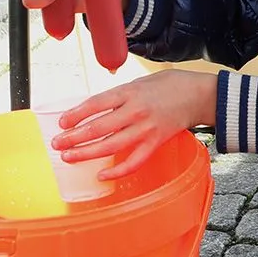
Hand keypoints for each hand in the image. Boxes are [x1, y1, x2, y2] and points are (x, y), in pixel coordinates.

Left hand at [49, 69, 217, 179]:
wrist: (200, 95)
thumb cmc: (171, 85)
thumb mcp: (140, 82)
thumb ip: (119, 95)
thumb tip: (95, 108)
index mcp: (129, 92)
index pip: (95, 104)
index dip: (76, 115)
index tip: (62, 122)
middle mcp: (135, 111)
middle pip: (98, 128)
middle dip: (74, 137)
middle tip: (57, 144)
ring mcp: (145, 129)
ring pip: (110, 146)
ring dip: (86, 153)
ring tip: (69, 157)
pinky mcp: (155, 142)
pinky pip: (133, 162)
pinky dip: (117, 171)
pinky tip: (102, 175)